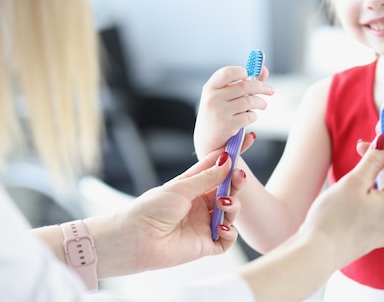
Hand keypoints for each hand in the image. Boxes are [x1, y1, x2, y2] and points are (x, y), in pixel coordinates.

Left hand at [92, 148, 247, 276]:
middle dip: (237, 183)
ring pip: (232, 213)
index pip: (219, 168)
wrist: (134, 239)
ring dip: (233, 206)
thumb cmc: (151, 209)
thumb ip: (207, 177)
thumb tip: (228, 160)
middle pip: (229, 190)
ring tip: (223, 204)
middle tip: (239, 176)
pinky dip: (230, 233)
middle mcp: (201, 204)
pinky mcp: (206, 244)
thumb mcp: (181, 188)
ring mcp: (204, 224)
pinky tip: (221, 227)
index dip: (233, 155)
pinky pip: (227, 240)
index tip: (248, 139)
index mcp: (194, 187)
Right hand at [193, 65, 273, 156]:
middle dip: (262, 87)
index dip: (241, 71)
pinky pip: (249, 116)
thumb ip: (243, 83)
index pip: (227, 73)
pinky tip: (251, 117)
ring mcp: (219, 111)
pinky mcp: (227, 125)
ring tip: (263, 105)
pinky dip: (254, 116)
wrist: (207, 141)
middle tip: (270, 91)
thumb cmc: (218, 115)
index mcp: (210, 87)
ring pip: (250, 101)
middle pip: (245, 86)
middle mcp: (213, 98)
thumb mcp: (225, 97)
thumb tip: (264, 70)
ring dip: (261, 103)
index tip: (250, 75)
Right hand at [238, 131, 383, 301]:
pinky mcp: (380, 235)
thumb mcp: (354, 182)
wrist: (316, 253)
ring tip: (359, 164)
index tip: (383, 124)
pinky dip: (377, 192)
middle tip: (361, 144)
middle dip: (383, 157)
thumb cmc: (332, 218)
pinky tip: (361, 188)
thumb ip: (373, 159)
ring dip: (379, 174)